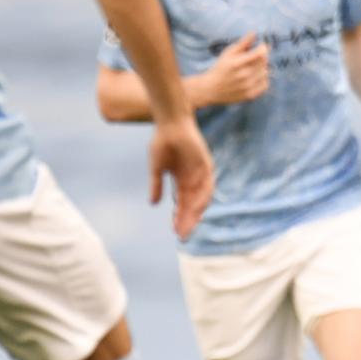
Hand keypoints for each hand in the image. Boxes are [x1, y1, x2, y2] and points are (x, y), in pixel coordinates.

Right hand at [149, 117, 214, 239]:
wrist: (171, 125)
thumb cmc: (162, 143)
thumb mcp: (156, 168)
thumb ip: (156, 185)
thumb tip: (152, 204)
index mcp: (181, 182)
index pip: (182, 205)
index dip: (179, 218)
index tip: (175, 232)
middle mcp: (192, 180)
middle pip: (192, 205)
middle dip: (187, 220)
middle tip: (182, 235)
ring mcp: (200, 174)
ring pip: (200, 198)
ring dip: (195, 212)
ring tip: (188, 226)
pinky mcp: (207, 166)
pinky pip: (208, 185)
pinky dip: (203, 197)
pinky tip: (197, 208)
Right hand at [195, 32, 269, 105]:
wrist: (211, 90)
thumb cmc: (220, 68)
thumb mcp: (228, 53)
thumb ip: (243, 43)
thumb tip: (254, 32)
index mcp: (237, 63)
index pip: (261, 53)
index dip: (263, 47)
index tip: (261, 46)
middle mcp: (243, 75)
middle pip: (264, 62)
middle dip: (262, 56)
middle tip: (255, 56)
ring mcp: (247, 87)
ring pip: (266, 72)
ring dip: (262, 68)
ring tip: (253, 67)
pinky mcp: (250, 95)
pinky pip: (265, 84)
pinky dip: (262, 79)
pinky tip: (255, 77)